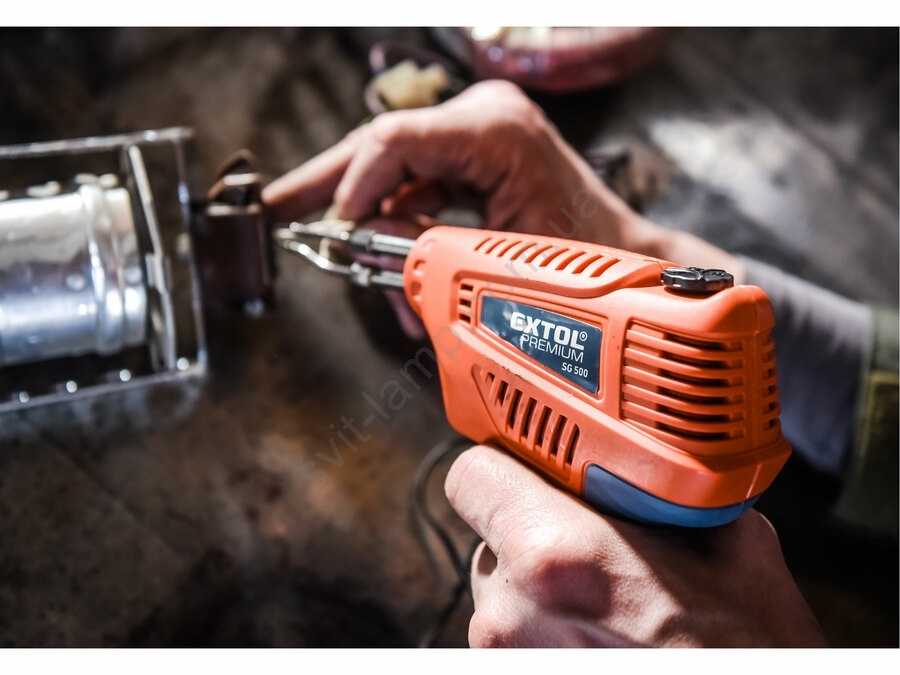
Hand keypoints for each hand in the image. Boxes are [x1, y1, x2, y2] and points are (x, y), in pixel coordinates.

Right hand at [263, 79, 639, 244]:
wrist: (619, 259)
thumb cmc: (581, 257)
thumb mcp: (496, 257)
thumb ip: (426, 247)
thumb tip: (367, 240)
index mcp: (494, 129)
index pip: (394, 142)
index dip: (352, 185)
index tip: (334, 227)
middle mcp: (482, 118)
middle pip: (379, 145)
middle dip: (326, 182)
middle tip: (277, 206)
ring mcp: (477, 135)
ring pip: (392, 167)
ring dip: (361, 213)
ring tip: (330, 248)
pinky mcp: (474, 157)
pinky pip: (415, 184)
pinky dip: (393, 219)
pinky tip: (374, 251)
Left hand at [445, 444, 827, 647]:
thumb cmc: (745, 653)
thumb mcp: (729, 546)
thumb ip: (665, 497)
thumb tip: (650, 473)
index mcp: (553, 552)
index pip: (472, 475)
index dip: (504, 465)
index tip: (532, 467)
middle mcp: (511, 611)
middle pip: (492, 537)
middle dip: (536, 531)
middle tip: (595, 544)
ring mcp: (506, 657)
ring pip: (504, 593)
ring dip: (542, 589)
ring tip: (611, 604)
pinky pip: (518, 638)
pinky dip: (549, 631)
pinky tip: (606, 638)